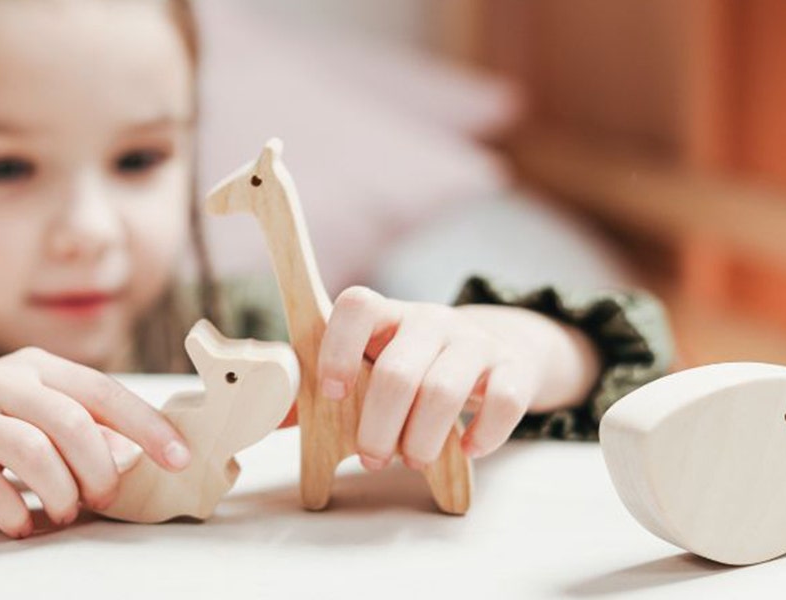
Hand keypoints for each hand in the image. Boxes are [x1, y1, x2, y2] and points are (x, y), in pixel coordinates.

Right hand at [0, 349, 190, 537]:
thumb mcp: (31, 406)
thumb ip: (81, 424)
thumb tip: (137, 454)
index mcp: (36, 368)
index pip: (103, 391)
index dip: (146, 426)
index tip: (178, 457)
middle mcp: (3, 384)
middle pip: (71, 423)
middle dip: (100, 468)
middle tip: (104, 497)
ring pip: (33, 453)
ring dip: (61, 493)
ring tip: (63, 511)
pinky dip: (14, 513)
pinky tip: (21, 523)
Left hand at [317, 287, 544, 467]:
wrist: (492, 349)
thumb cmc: (411, 365)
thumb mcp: (369, 366)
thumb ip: (321, 389)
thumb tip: (272, 415)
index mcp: (384, 314)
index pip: (357, 306)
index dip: (337, 349)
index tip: (330, 393)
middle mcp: (429, 319)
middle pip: (397, 371)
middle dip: (378, 427)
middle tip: (372, 459)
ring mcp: (473, 340)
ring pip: (443, 391)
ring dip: (421, 440)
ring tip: (412, 460)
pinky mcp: (512, 367)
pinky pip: (504, 401)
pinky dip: (483, 434)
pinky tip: (467, 450)